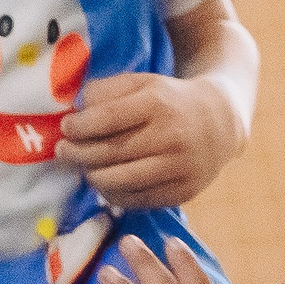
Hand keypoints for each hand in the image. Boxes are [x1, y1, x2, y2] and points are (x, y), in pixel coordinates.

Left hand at [60, 72, 243, 209]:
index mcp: (158, 103)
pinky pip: (136, 200)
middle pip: (110, 153)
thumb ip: (106, 91)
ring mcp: (178, 168)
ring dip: (93, 177)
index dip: (79, 127)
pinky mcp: (182, 192)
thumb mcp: (143, 82)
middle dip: (78, 154)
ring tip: (85, 168)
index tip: (65, 128)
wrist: (221, 123)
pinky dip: (114, 194)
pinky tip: (107, 182)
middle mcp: (171, 137)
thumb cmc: (170, 101)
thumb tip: (75, 112)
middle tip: (63, 152)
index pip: (107, 119)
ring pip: (120, 182)